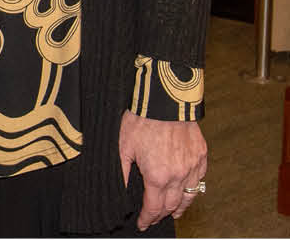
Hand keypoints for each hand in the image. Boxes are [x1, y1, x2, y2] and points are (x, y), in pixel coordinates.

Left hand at [120, 110, 207, 228]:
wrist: (164, 101)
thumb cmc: (141, 121)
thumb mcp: (123, 148)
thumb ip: (123, 173)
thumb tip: (122, 190)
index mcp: (158, 176)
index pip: (154, 207)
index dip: (147, 218)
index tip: (143, 224)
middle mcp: (178, 175)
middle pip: (172, 205)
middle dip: (162, 215)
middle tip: (154, 219)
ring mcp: (193, 166)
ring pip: (190, 195)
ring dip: (181, 207)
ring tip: (174, 212)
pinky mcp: (202, 155)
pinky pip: (199, 179)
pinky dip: (192, 188)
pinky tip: (187, 190)